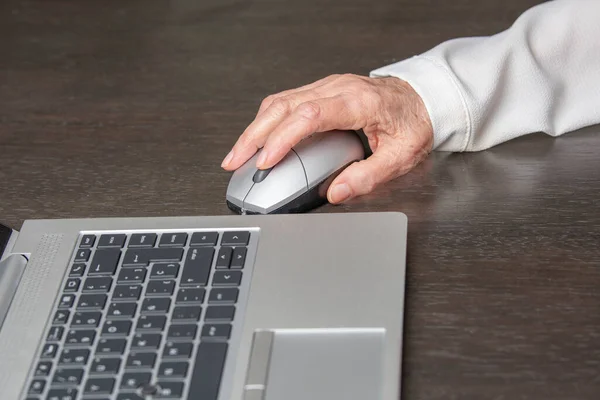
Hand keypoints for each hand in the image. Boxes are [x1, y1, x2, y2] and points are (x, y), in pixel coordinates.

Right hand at [221, 73, 433, 203]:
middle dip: (254, 134)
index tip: (265, 161)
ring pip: (280, 101)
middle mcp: (338, 88)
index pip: (309, 116)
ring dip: (255, 127)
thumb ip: (368, 176)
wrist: (425, 97)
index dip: (282, 138)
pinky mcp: (322, 90)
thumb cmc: (415, 123)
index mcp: (358, 102)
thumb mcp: (402, 156)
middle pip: (283, 105)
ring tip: (238, 153)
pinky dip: (267, 121)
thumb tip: (336, 192)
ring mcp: (328, 86)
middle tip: (235, 160)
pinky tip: (259, 138)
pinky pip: (287, 101)